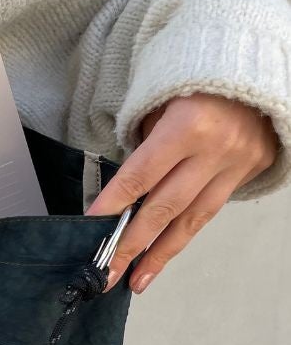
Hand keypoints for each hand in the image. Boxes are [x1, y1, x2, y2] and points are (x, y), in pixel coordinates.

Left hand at [85, 92, 278, 293]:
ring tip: (136, 280)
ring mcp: (237, 163)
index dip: (113, 205)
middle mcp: (216, 149)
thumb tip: (122, 195)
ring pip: (192, 220)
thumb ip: (144, 148)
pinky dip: (185, 233)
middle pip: (165, 208)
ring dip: (161, 254)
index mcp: (188, 126)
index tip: (91, 229)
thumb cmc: (193, 77)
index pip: (140, 176)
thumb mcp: (159, 102)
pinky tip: (164, 252)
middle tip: (106, 274)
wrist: (253, 64)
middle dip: (132, 246)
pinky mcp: (250, 171)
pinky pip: (210, 209)